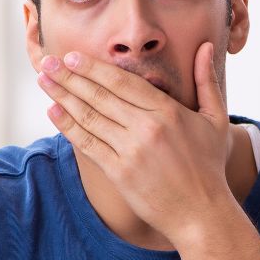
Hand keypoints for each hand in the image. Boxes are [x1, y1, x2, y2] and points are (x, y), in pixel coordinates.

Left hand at [36, 42, 234, 241]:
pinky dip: (68, 126)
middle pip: (100, 95)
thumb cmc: (209, 166)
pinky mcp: (119, 173)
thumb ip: (207, 81)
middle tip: (47, 61)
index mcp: (168, 111)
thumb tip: (206, 45)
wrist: (201, 214)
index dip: (94, 68)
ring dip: (62, 96)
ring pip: (89, 117)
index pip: (123, 81)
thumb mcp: (216, 120)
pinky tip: (53, 112)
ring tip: (43, 80)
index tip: (72, 56)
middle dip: (69, 76)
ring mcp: (131, 151)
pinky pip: (88, 144)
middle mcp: (147, 128)